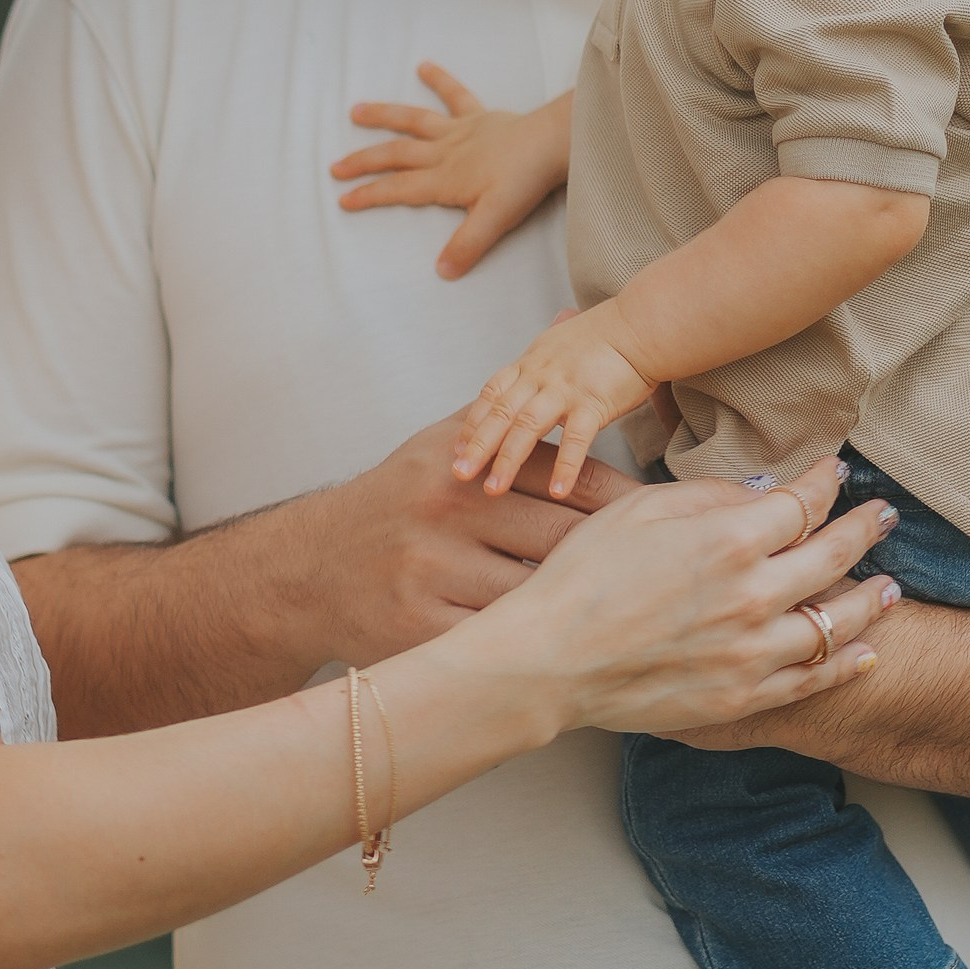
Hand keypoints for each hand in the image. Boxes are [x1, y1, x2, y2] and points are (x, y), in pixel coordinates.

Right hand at [309, 411, 638, 659]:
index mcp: (464, 460)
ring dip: (579, 612)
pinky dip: (533, 650)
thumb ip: (516, 399)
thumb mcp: (446, 438)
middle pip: (565, 540)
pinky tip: (557, 652)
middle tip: (661, 584)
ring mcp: (431, 570)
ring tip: (618, 620)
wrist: (306, 570)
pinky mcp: (418, 629)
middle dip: (615, 565)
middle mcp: (447, 508)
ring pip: (538, 596)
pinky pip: (500, 643)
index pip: (571, 482)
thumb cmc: (397, 503)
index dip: (626, 510)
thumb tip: (574, 316)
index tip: (663, 532)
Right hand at [330, 69, 571, 278]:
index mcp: (444, 179)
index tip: (343, 200)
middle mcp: (444, 152)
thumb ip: (467, 245)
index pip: (398, 189)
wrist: (553, 143)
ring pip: (413, 121)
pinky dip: (439, 80)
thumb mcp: (494, 220)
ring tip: (356, 111)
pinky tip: (423, 66)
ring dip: (384, 116)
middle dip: (364, 162)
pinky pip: (455, 95)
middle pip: (395, 155)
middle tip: (336, 166)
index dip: (369, 195)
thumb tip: (442, 271)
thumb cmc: (525, 182)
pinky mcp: (479, 117)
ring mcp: (460, 131)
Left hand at [456, 304, 656, 501]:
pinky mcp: (593, 401)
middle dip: (477, 446)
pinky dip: (564, 466)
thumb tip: (531, 359)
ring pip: (527, 426)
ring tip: (493, 489)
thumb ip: (544, 357)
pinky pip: (575, 438)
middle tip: (459, 474)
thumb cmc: (609, 335)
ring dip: (508, 460)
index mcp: (531, 362)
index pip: (491, 394)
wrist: (643, 324)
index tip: (456, 449)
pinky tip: (556, 491)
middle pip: (500, 413)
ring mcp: (565, 388)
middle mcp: (540, 374)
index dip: (472, 422)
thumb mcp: (562, 339)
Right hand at [464, 464, 902, 740]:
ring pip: (838, 623)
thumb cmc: (582, 578)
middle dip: (866, 528)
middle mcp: (754, 595)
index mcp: (730, 539)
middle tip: (886, 516)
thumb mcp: (638, 510)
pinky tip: (866, 651)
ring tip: (891, 588)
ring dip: (871, 601)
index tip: (836, 472)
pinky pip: (813, 679)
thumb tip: (761, 493)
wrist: (549, 661)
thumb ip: (708, 498)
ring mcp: (753, 652)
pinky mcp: (742, 696)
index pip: (802, 503)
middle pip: (835, 555)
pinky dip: (846, 663)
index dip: (825, 482)